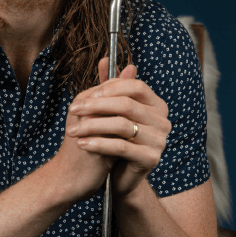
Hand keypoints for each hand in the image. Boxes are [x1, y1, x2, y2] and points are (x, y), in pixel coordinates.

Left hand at [65, 57, 170, 201]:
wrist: (117, 176)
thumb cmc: (114, 140)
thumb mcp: (110, 112)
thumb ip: (109, 87)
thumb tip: (105, 60)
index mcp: (156, 105)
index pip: (136, 86)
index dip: (109, 88)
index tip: (85, 96)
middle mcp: (163, 121)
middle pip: (127, 104)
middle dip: (95, 106)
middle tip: (73, 110)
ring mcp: (160, 140)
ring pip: (121, 125)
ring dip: (92, 126)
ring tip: (72, 130)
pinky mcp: (151, 159)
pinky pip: (121, 146)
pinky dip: (98, 143)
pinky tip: (82, 144)